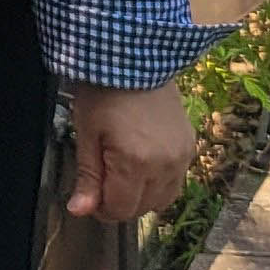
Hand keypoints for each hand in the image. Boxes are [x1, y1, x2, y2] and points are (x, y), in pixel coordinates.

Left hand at [62, 81, 194, 220]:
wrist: (135, 58)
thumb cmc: (103, 92)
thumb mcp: (86, 132)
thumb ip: (87, 176)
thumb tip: (79, 211)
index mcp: (136, 163)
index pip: (121, 209)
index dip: (101, 208)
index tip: (89, 195)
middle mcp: (166, 166)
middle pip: (143, 208)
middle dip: (120, 202)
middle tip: (102, 180)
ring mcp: (183, 158)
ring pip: (162, 199)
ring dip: (141, 196)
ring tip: (122, 171)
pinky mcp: (191, 147)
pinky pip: (176, 181)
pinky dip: (158, 182)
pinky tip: (142, 164)